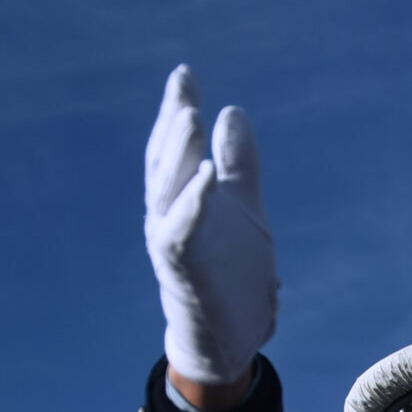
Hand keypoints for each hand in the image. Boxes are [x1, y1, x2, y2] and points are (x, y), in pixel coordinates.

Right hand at [144, 65, 277, 394]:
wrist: (228, 338)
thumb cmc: (231, 274)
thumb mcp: (245, 210)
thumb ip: (240, 163)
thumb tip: (232, 111)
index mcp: (183, 198)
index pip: (178, 147)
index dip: (179, 109)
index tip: (186, 74)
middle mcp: (168, 215)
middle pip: (166, 161)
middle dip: (173, 123)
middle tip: (184, 84)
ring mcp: (172, 242)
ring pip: (166, 190)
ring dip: (177, 154)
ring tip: (190, 116)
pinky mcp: (183, 270)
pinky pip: (180, 232)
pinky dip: (192, 203)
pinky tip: (208, 176)